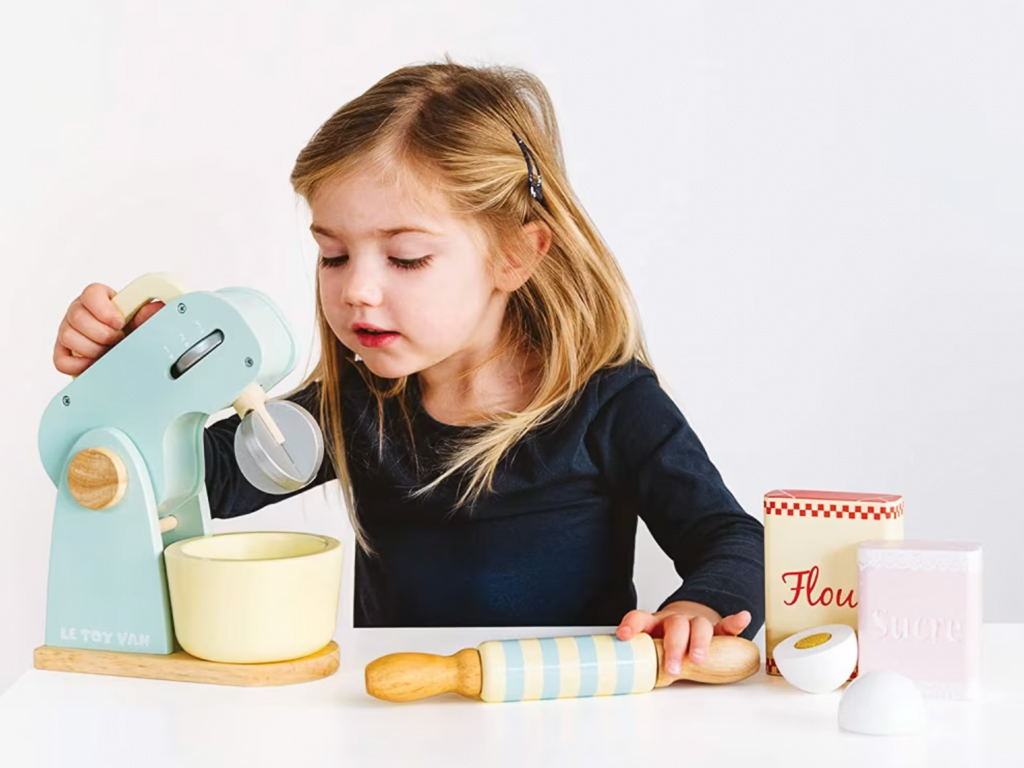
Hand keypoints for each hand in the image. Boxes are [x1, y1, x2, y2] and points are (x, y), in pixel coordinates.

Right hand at [53, 282, 163, 375]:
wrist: (122, 349)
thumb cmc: (128, 331)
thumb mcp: (139, 321)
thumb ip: (147, 314)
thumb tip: (156, 308)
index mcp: (97, 299)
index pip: (91, 293)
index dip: (104, 309)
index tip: (119, 322)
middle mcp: (79, 312)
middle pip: (77, 316)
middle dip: (102, 332)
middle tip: (117, 338)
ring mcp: (68, 331)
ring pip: (68, 337)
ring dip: (93, 348)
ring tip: (108, 350)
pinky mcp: (62, 352)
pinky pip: (61, 360)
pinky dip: (79, 365)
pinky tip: (94, 362)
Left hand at [616, 601, 751, 675]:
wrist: (687, 619)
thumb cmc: (667, 639)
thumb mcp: (654, 648)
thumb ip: (648, 662)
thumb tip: (639, 681)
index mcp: (655, 623)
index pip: (640, 619)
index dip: (631, 625)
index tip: (624, 635)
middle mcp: (675, 620)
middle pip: (675, 626)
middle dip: (674, 648)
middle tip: (672, 669)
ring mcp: (696, 622)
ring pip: (700, 625)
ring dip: (699, 642)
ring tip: (699, 657)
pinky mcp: (717, 628)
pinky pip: (726, 625)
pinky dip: (735, 622)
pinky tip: (743, 618)